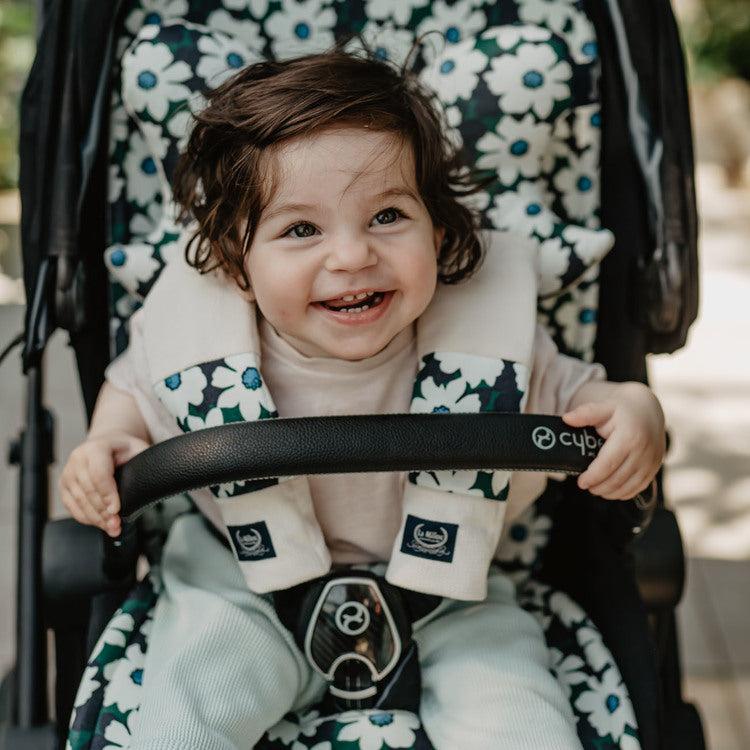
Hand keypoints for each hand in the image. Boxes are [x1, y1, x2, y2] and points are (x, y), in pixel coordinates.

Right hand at [59, 432, 148, 536]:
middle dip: (103, 511)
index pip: (99, 474)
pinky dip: (86, 517)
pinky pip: (72, 506)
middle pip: (88, 490)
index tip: (116, 509)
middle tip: (116, 525)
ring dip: (96, 518)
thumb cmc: (124, 448)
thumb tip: (155, 478)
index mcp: (96, 448)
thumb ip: (145, 460)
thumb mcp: (138, 448)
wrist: (107, 443)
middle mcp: (78, 459)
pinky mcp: (64, 485)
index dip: (107, 494)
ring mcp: (68, 472)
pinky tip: (99, 524)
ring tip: (111, 528)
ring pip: (79, 501)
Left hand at [562, 382, 665, 499]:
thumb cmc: (622, 409)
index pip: (608, 464)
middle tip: (585, 485)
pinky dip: (623, 493)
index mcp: (629, 437)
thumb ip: (586, 413)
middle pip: (617, 479)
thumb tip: (566, 419)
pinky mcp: (655, 468)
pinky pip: (639, 487)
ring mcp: (651, 461)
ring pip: (628, 487)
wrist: (648, 409)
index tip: (581, 482)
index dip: (593, 477)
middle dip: (598, 487)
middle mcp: (643, 451)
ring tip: (596, 488)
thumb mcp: (604, 406)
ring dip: (609, 492)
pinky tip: (611, 490)